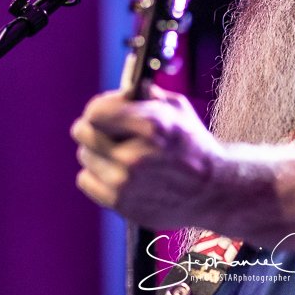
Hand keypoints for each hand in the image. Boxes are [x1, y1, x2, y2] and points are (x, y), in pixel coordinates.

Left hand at [71, 86, 226, 228]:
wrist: (211, 189)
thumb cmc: (193, 144)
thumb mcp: (177, 108)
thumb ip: (145, 96)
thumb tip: (120, 91)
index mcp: (150, 126)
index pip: (95, 111)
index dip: (99, 108)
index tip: (106, 111)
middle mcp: (134, 155)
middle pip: (83, 132)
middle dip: (95, 128)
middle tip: (109, 132)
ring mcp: (125, 182)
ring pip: (85, 156)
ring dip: (98, 153)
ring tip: (121, 155)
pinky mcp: (120, 203)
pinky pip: (85, 180)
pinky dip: (96, 175)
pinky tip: (117, 173)